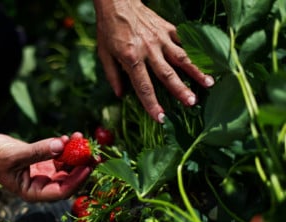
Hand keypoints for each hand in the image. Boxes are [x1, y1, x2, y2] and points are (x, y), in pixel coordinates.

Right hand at [0, 133, 92, 201]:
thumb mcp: (17, 155)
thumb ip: (39, 150)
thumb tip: (63, 145)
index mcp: (34, 192)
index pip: (62, 191)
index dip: (77, 180)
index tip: (88, 167)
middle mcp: (42, 186)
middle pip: (69, 179)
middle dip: (82, 166)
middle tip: (95, 154)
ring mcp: (44, 174)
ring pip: (66, 167)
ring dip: (75, 154)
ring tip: (82, 138)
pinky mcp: (44, 163)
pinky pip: (60, 157)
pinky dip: (66, 147)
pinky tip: (70, 136)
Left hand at [94, 0, 213, 122]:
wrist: (117, 2)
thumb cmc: (109, 29)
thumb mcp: (104, 54)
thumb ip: (112, 75)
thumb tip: (120, 95)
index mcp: (131, 58)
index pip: (143, 86)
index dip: (152, 104)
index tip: (161, 118)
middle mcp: (148, 49)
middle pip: (167, 74)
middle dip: (180, 90)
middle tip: (192, 102)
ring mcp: (160, 38)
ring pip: (181, 57)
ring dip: (196, 71)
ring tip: (209, 83)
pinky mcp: (167, 28)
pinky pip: (183, 40)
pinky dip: (194, 51)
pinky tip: (206, 61)